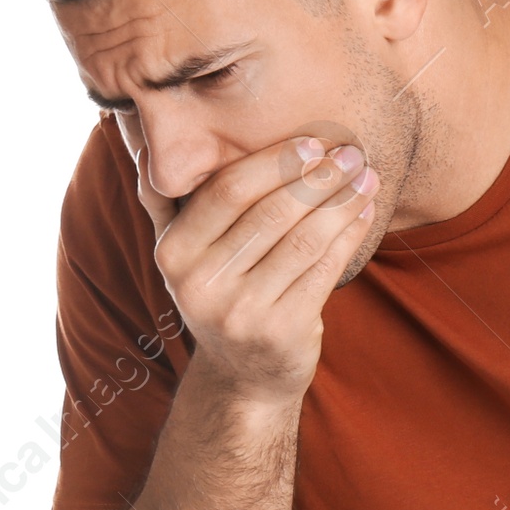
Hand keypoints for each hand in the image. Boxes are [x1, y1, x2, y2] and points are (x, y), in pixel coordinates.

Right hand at [121, 117, 379, 406]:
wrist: (243, 374)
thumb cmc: (221, 292)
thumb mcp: (182, 253)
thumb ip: (164, 199)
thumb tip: (142, 134)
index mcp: (173, 253)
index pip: (227, 191)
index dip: (274, 162)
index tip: (314, 141)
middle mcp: (201, 285)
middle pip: (271, 213)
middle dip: (318, 177)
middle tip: (352, 152)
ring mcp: (242, 313)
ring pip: (304, 240)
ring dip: (343, 202)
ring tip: (367, 176)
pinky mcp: (282, 332)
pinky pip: (324, 270)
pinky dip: (350, 235)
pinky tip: (365, 211)